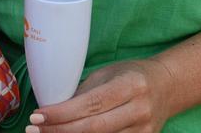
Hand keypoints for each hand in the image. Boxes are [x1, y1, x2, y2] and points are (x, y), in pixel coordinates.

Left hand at [24, 58, 175, 132]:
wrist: (167, 87)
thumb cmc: (131, 75)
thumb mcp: (108, 73)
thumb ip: (86, 91)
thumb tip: (55, 106)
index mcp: (129, 85)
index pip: (91, 104)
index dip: (62, 114)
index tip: (37, 117)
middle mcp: (138, 110)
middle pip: (93, 128)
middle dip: (60, 131)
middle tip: (34, 131)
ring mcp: (143, 131)